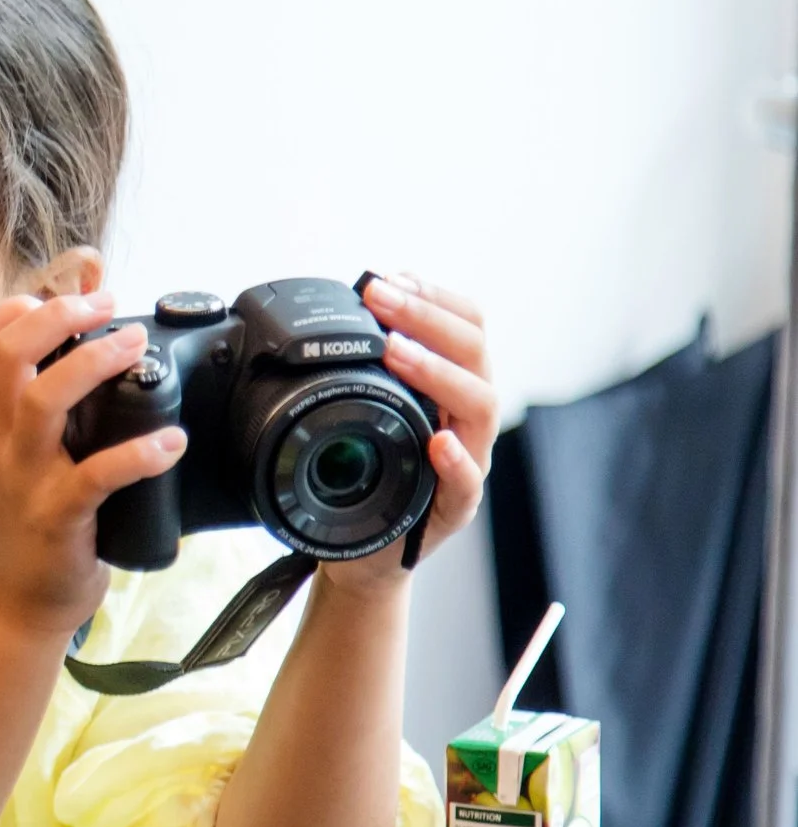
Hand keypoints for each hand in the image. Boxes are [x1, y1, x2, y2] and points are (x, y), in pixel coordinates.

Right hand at [0, 291, 188, 637]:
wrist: (8, 604)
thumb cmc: (14, 522)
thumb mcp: (1, 453)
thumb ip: (25, 398)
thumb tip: (73, 335)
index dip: (18, 304)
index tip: (63, 298)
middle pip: (8, 353)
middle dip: (61, 315)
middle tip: (107, 306)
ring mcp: (19, 478)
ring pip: (42, 399)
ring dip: (95, 362)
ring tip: (135, 345)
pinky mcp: (56, 516)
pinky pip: (97, 475)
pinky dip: (139, 453)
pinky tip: (170, 440)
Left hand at [321, 273, 497, 595]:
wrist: (361, 550)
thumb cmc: (365, 477)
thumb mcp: (363, 411)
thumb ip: (366, 368)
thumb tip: (346, 307)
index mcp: (449, 389)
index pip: (466, 326)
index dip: (433, 297)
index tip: (389, 277)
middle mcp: (467, 419)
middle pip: (476, 354)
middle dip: (426, 317)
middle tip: (380, 296)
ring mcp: (467, 462)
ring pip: (480, 406)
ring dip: (437, 372)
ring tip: (398, 351)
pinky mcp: (452, 509)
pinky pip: (467, 484)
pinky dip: (457, 461)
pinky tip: (438, 442)